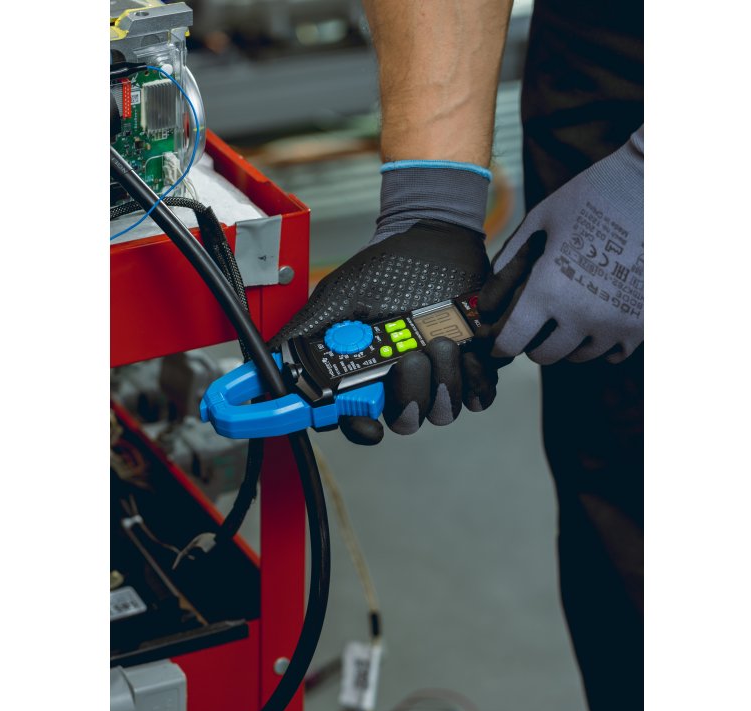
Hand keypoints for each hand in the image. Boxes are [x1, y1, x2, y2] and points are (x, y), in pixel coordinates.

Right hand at [269, 220, 502, 444]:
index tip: (370, 424)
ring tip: (443, 341)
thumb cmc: (386, 267)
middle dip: (411, 395)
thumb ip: (304, 333)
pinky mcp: (474, 367)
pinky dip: (478, 379)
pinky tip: (469, 351)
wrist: (435, 241)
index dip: (361, 429)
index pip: (358, 421)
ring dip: (445, 380)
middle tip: (413, 357)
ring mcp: (439, 377)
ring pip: (445, 410)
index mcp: (367, 375)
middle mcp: (401, 382)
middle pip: (406, 420)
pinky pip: (481, 395)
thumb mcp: (337, 297)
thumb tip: (269, 364)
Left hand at [479, 127, 643, 363]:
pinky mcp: (643, 323)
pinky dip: (601, 344)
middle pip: (544, 355)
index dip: (500, 344)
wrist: (652, 187)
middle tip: (535, 325)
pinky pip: (613, 353)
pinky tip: (596, 322)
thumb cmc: (590, 197)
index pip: (512, 342)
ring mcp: (615, 323)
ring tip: (567, 316)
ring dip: (567, 342)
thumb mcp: (540, 221)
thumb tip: (487, 299)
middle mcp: (581, 314)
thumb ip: (509, 260)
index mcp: (549, 289)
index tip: (499, 341)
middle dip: (533, 342)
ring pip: (579, 356)